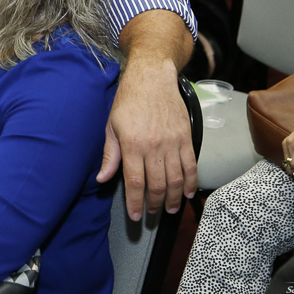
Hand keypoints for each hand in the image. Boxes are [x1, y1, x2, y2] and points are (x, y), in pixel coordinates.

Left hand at [96, 58, 195, 219]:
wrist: (152, 77)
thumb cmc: (128, 100)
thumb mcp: (111, 126)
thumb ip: (109, 155)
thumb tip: (102, 178)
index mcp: (132, 144)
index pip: (134, 182)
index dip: (136, 203)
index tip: (136, 216)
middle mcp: (153, 146)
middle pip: (157, 185)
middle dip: (154, 204)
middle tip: (151, 214)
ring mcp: (172, 142)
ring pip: (176, 179)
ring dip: (173, 198)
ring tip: (168, 209)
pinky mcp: (186, 137)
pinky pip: (191, 165)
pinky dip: (191, 182)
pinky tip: (187, 193)